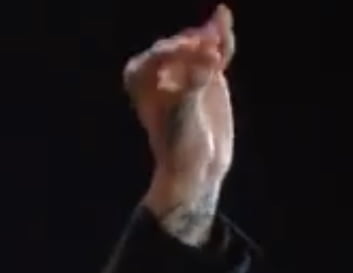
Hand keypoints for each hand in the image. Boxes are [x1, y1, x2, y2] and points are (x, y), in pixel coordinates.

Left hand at [125, 5, 235, 243]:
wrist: (196, 165)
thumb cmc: (179, 144)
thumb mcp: (181, 116)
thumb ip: (192, 87)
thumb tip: (209, 63)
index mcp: (139, 77)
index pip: (158, 55)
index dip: (176, 51)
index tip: (193, 51)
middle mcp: (159, 70)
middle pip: (180, 47)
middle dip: (196, 43)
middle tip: (213, 49)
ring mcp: (185, 71)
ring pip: (200, 47)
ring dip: (211, 36)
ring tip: (221, 31)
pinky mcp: (207, 75)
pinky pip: (215, 53)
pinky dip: (222, 41)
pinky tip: (224, 17)